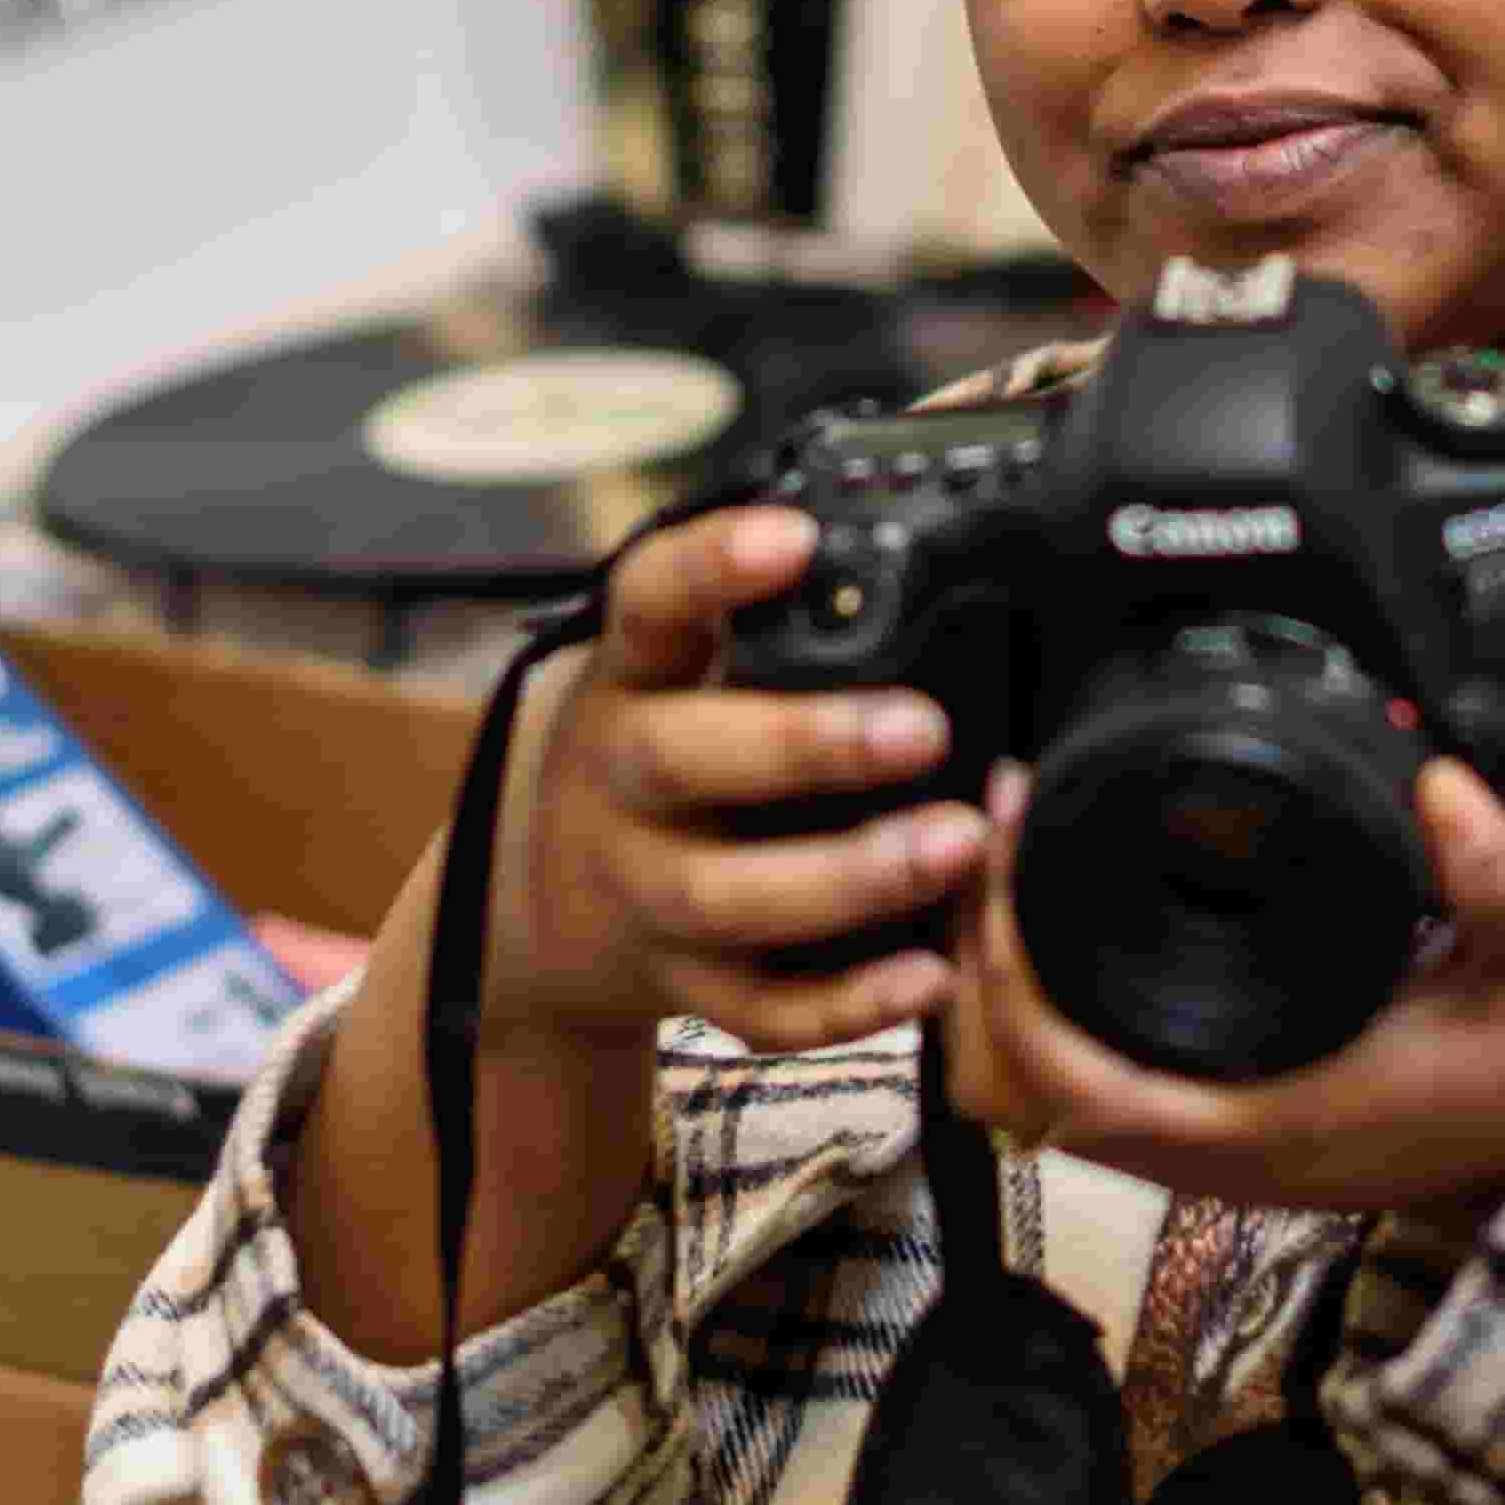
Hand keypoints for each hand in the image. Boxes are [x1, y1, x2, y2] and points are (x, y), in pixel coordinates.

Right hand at [487, 507, 986, 1054]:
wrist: (545, 906)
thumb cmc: (663, 750)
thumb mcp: (680, 668)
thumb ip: (771, 611)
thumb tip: (939, 496)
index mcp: (632, 675)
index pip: (650, 601)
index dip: (711, 567)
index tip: (794, 538)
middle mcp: (620, 777)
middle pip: (684, 758)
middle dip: (806, 745)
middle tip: (923, 728)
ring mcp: (640, 888)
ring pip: (727, 895)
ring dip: (848, 876)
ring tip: (959, 844)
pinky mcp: (677, 983)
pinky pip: (757, 1008)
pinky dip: (845, 1004)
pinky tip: (930, 974)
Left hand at [938, 756, 1504, 1219]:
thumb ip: (1504, 873)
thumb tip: (1441, 789)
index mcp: (1271, 1111)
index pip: (1067, 1071)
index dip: (1004, 960)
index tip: (1013, 835)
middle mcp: (1214, 1147)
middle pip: (1005, 1089)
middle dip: (969, 962)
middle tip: (993, 834)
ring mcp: (1203, 1148)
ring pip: (1026, 1096)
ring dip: (994, 991)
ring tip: (1013, 864)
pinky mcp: (1209, 1129)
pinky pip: (1071, 1088)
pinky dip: (1037, 1014)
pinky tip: (1063, 919)